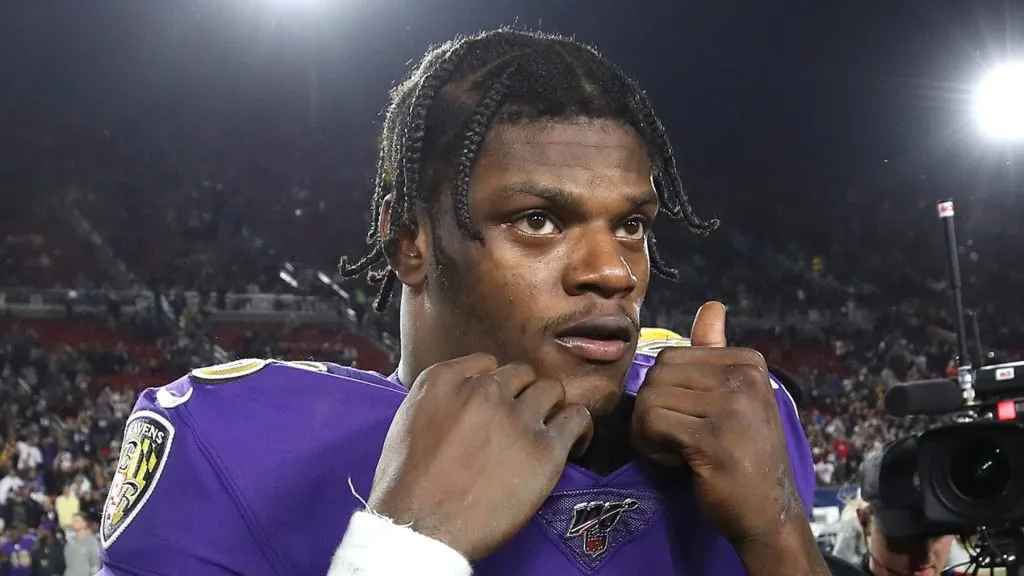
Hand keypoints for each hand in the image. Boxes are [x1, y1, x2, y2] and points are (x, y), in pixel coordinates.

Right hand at [367, 353, 593, 559]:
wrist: (421, 527)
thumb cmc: (406, 487)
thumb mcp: (406, 422)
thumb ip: (438, 398)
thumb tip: (460, 398)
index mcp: (445, 381)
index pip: (486, 363)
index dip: (494, 384)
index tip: (495, 402)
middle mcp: (484, 390)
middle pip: (521, 374)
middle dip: (521, 394)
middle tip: (519, 420)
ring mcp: (517, 417)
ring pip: (551, 390)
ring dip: (549, 407)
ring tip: (547, 428)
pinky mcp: (545, 448)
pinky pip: (576, 418)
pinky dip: (578, 427)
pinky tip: (573, 441)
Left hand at [631, 301, 803, 546]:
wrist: (769, 515)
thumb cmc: (744, 458)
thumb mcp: (734, 400)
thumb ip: (716, 354)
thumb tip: (711, 306)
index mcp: (747, 362)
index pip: (670, 357)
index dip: (666, 394)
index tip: (691, 423)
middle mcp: (743, 377)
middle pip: (656, 375)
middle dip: (652, 412)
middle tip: (676, 441)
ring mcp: (732, 406)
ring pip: (649, 399)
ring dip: (650, 433)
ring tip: (678, 452)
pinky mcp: (713, 437)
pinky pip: (652, 424)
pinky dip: (652, 448)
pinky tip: (677, 463)